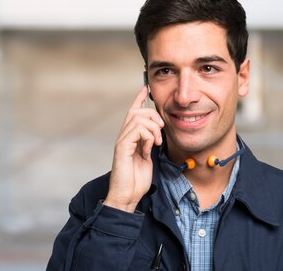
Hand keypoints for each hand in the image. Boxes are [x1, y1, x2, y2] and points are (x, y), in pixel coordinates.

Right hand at [104, 86, 163, 212]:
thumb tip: (157, 133)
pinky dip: (147, 137)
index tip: (145, 87)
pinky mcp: (122, 147)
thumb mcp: (148, 158)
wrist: (127, 195)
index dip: (139, 98)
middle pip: (137, 111)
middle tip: (161, 132)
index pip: (133, 111)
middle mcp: (123, 136)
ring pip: (138, 118)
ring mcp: (121, 141)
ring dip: (153, 128)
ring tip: (156, 143)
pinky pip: (136, 130)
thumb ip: (149, 143)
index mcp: (130, 137)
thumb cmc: (137, 180)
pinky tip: (148, 149)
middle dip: (153, 116)